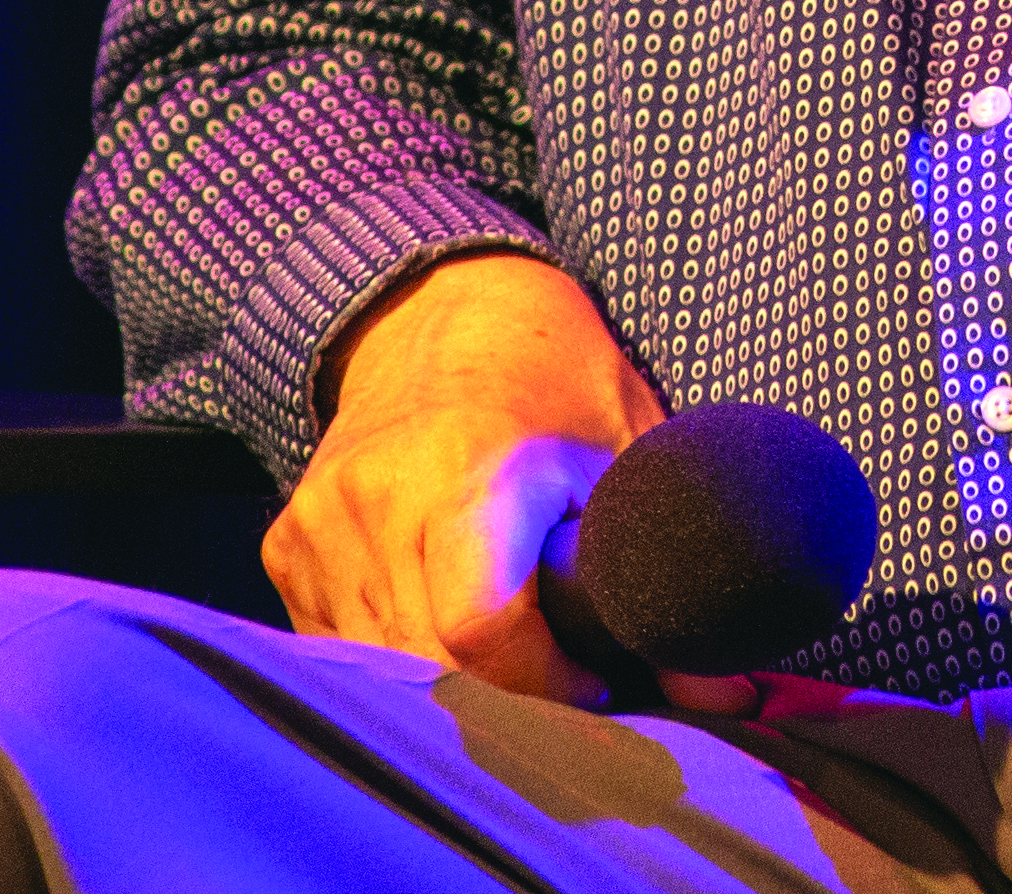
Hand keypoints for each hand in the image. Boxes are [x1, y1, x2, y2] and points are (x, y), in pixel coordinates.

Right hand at [265, 253, 740, 713]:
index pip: (481, 629)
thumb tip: (726, 692)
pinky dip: (400, 659)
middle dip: (510, 700)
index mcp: (467, 466)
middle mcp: (377, 498)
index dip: (548, 682)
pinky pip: (345, 648)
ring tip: (514, 640)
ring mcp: (319, 527)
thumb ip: (666, 572)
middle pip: (434, 668)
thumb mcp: (630, 452)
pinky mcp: (285, 549)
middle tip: (569, 671)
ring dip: (452, 685)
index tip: (596, 674)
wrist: (435, 310)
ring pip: (385, 672)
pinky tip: (446, 617)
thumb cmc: (555, 380)